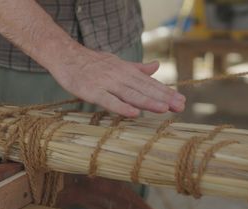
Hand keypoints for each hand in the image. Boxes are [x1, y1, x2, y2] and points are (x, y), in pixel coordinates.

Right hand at [50, 46, 185, 116]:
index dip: (165, 91)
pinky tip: (134, 113)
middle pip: (144, 88)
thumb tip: (156, 66)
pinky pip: (109, 100)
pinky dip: (121, 107)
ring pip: (130, 94)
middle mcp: (120, 76)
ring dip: (148, 101)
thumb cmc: (91, 62)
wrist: (66, 55)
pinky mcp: (92, 91)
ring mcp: (106, 83)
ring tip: (164, 109)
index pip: (149, 83)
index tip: (181, 100)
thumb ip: (137, 68)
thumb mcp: (117, 63)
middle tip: (180, 106)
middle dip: (163, 97)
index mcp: (126, 71)